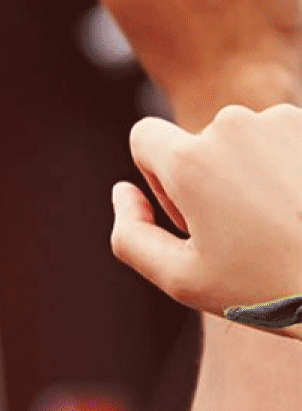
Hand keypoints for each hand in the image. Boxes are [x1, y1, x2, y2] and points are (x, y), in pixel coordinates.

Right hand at [112, 104, 301, 316]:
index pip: (144, 137)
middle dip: (213, 180)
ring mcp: (288, 121)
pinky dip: (295, 173)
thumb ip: (130, 234)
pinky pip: (291, 142)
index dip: (157, 179)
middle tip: (246, 234)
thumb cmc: (271, 290)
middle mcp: (237, 125)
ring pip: (251, 141)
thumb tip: (125, 192)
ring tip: (286, 225)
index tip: (192, 216)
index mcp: (192, 159)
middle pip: (202, 143)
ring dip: (257, 174)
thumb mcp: (181, 280)